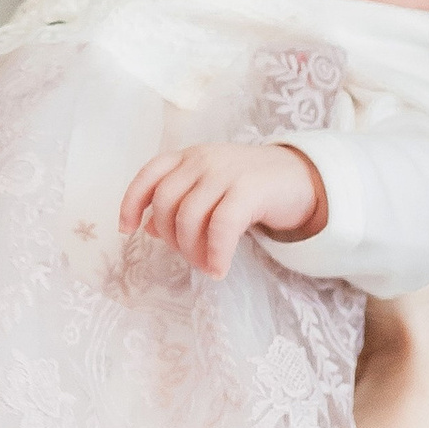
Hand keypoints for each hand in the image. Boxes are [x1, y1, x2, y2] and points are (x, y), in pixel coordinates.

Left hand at [119, 139, 326, 277]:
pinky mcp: (250, 189)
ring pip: (190, 216)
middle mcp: (204, 159)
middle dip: (172, 238)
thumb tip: (150, 228)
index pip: (149, 174)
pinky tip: (219, 269)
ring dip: (193, 251)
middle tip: (190, 258)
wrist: (301, 177)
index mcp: (190, 157)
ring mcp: (226, 171)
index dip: (131, 202)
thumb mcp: (211, 190)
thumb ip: (181, 203)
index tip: (127, 230)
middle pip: (167, 202)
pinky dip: (216, 253)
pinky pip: (221, 226)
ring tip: (207, 266)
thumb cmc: (250, 189)